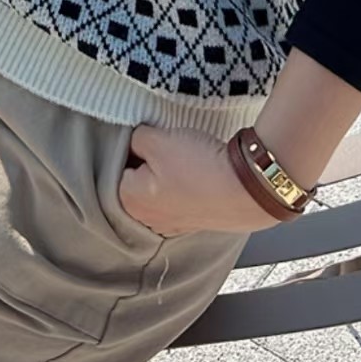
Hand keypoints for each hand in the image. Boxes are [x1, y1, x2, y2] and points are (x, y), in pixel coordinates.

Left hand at [118, 125, 282, 236]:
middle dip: (144, 162)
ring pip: (156, 189)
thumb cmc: (198, 167)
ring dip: (165, 173)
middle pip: (133, 181)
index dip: (126, 146)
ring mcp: (170, 224)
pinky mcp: (193, 222)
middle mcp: (145, 220)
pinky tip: (196, 171)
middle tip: (164, 145)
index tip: (141, 136)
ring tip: (183, 157)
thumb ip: (135, 137)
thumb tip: (131, 141)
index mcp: (126, 201)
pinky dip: (183, 184)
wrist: (249, 189)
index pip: (111, 166)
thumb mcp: (157, 139)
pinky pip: (178, 197)